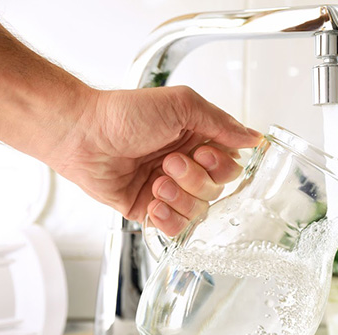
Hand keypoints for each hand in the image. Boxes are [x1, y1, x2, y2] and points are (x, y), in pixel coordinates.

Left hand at [52, 85, 261, 235]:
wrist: (83, 135)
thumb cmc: (125, 114)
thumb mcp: (181, 105)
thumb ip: (221, 123)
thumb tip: (254, 137)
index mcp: (198, 140)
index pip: (231, 165)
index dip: (221, 165)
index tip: (201, 152)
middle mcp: (187, 166)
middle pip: (216, 190)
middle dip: (194, 179)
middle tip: (169, 162)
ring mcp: (169, 189)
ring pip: (198, 210)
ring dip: (179, 197)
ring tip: (156, 181)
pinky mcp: (150, 209)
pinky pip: (175, 227)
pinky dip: (168, 219)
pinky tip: (154, 203)